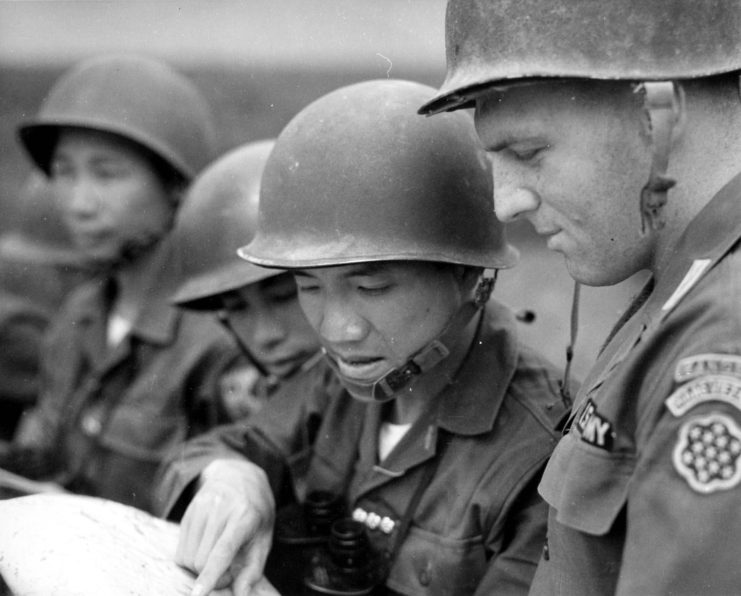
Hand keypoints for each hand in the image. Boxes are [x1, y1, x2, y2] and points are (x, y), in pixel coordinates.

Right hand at [175, 459, 275, 595]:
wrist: (238, 474)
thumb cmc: (255, 510)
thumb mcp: (265, 536)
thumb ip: (254, 567)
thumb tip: (241, 594)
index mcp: (245, 515)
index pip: (224, 550)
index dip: (212, 574)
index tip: (199, 594)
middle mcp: (221, 508)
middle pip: (202, 560)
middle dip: (212, 576)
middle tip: (228, 572)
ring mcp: (202, 507)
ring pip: (187, 557)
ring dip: (199, 568)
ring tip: (217, 559)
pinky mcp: (188, 511)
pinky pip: (181, 549)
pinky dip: (191, 558)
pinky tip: (206, 549)